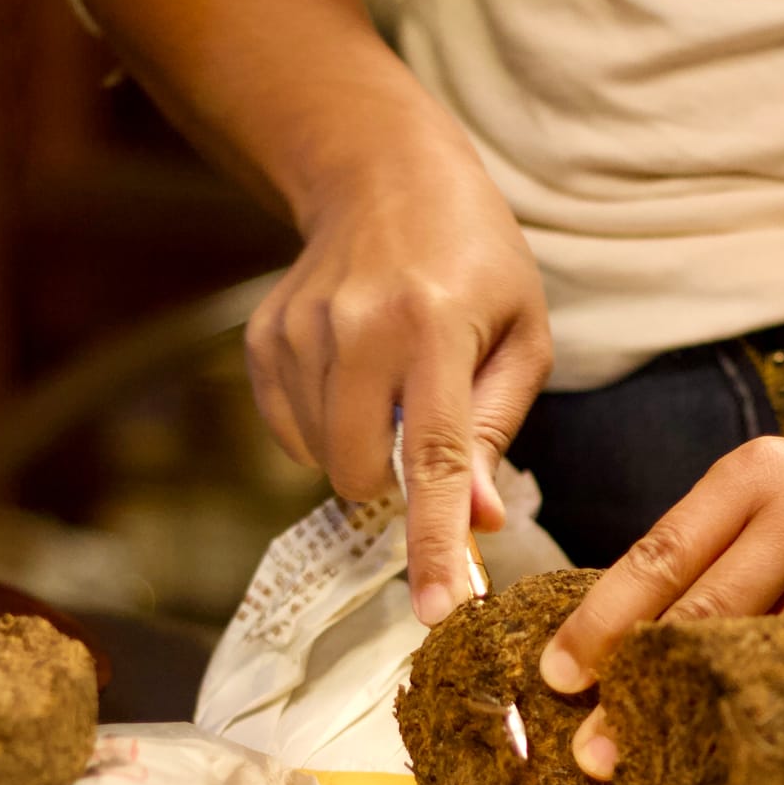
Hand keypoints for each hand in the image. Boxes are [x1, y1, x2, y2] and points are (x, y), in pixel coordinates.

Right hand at [244, 127, 552, 625]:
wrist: (382, 174)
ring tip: (391, 377)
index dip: (436, 542)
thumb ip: (495, 429)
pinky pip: (288, 432)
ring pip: (320, 458)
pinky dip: (323, 425)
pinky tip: (350, 372)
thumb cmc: (474, 261)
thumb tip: (479, 523)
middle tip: (423, 424)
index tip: (440, 610)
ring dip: (361, 446)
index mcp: (437, 326)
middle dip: (394, 481)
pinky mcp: (262, 336)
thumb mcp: (520, 334)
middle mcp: (359, 327)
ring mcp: (300, 330)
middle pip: (360, 473)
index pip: (435, 458)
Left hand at [539, 417, 783, 777]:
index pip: (661, 556)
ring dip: (702, 716)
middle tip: (592, 751)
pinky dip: (769, 721)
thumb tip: (598, 648)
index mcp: (755, 475)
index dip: (603, 623)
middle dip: (640, 687)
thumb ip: (686, 550)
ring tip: (654, 765)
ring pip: (763, 658)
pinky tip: (734, 755)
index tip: (559, 677)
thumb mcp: (748, 491)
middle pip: (706, 614)